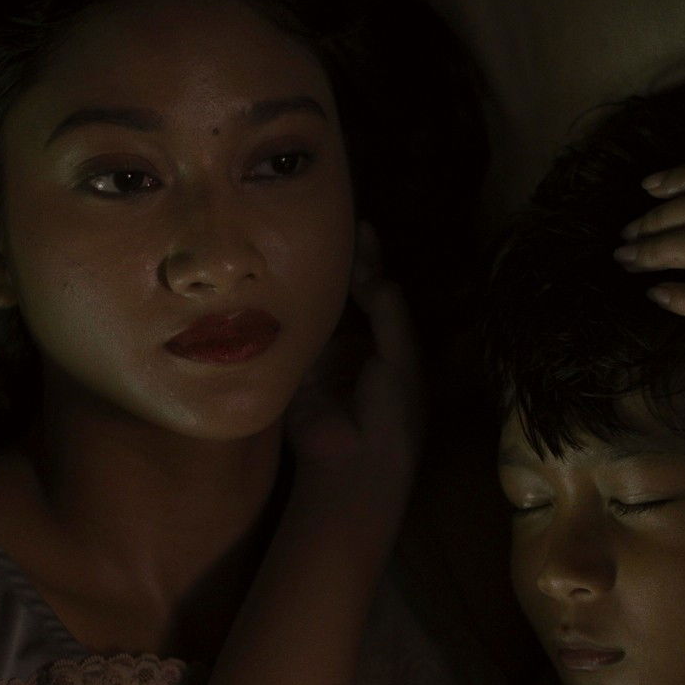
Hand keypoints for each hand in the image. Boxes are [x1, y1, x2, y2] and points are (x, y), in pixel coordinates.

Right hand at [285, 225, 423, 509]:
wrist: (353, 463)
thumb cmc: (393, 415)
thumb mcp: (401, 360)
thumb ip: (388, 313)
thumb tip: (375, 272)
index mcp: (389, 346)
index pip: (379, 295)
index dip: (371, 262)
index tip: (362, 226)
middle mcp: (355, 346)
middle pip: (346, 294)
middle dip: (341, 261)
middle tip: (331, 220)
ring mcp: (322, 355)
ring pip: (318, 306)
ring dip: (314, 276)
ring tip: (306, 234)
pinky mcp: (293, 366)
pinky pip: (291, 328)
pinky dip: (288, 304)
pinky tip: (282, 272)